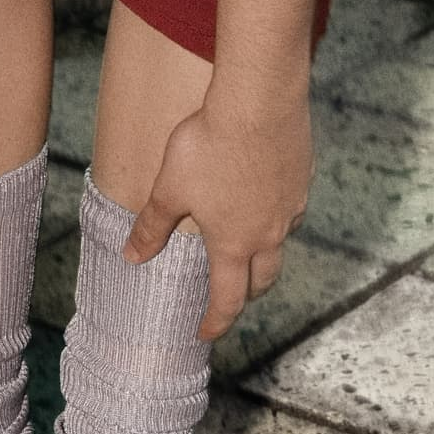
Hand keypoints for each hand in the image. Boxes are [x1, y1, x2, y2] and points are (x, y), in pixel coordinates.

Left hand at [124, 85, 313, 341]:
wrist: (259, 101)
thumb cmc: (210, 145)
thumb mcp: (169, 188)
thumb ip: (153, 226)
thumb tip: (132, 256)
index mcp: (233, 243)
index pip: (228, 298)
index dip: (216, 321)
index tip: (205, 332)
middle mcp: (268, 233)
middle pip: (263, 280)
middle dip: (245, 294)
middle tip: (230, 296)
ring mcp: (290, 206)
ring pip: (280, 245)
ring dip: (264, 257)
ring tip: (247, 249)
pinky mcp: (302, 178)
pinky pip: (290, 210)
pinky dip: (276, 218)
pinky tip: (264, 201)